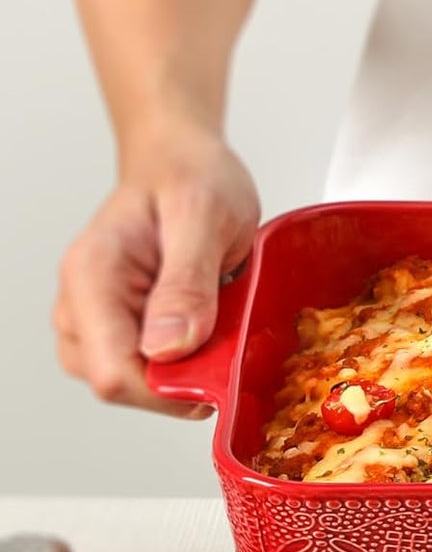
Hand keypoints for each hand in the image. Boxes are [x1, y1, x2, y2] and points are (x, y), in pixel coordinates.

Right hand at [54, 128, 259, 416]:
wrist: (182, 161)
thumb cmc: (191, 176)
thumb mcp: (204, 216)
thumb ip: (186, 281)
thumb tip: (169, 347)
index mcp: (92, 276)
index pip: (112, 372)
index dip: (169, 390)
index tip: (220, 373)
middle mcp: (81, 304)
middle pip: (120, 384)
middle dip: (180, 380)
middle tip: (229, 341)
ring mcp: (95, 318)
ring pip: (134, 382)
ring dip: (184, 370)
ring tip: (218, 325)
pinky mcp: (116, 325)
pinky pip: (147, 366)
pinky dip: (184, 360)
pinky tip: (208, 328)